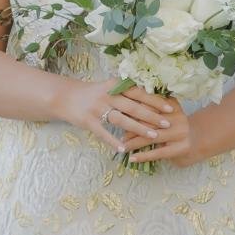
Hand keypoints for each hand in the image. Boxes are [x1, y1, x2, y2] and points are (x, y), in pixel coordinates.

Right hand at [53, 79, 173, 154]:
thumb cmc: (92, 93)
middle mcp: (106, 96)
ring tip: (153, 136)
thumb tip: (153, 97)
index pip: (139, 93)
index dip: (155, 101)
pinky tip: (124, 149)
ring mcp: (96, 108)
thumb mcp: (109, 87)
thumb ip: (126, 92)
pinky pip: (103, 133)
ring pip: (122, 120)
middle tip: (167, 124)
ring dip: (139, 129)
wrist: (63, 97)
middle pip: (133, 107)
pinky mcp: (87, 121)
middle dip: (152, 116)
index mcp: (114, 86)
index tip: (171, 108)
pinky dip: (113, 141)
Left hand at [122, 96, 196, 166]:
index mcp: (171, 104)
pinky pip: (159, 152)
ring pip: (152, 137)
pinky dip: (143, 156)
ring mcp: (181, 132)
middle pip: (148, 121)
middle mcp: (178, 116)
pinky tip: (132, 159)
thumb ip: (149, 107)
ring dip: (134, 143)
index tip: (118, 114)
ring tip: (122, 147)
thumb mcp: (165, 111)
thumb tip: (122, 110)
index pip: (148, 105)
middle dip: (130, 128)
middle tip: (118, 134)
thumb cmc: (173, 123)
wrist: (199, 137)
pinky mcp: (182, 148)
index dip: (132, 110)